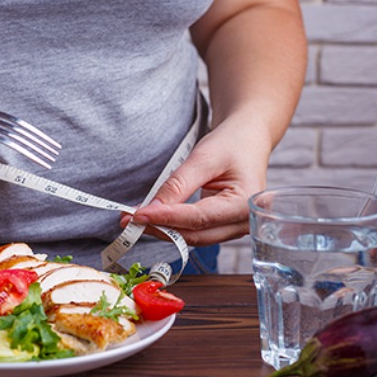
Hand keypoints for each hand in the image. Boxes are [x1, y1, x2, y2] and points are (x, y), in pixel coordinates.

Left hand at [123, 118, 271, 245]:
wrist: (247, 140)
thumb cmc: (232, 144)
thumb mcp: (204, 157)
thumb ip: (179, 185)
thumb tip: (152, 209)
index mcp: (245, 205)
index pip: (198, 218)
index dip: (166, 218)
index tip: (138, 215)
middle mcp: (243, 223)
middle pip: (195, 235)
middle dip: (160, 228)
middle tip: (128, 221)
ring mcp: (234, 228)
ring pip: (192, 237)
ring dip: (163, 230)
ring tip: (135, 220)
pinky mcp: (222, 226)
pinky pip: (194, 231)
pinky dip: (172, 226)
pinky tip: (152, 219)